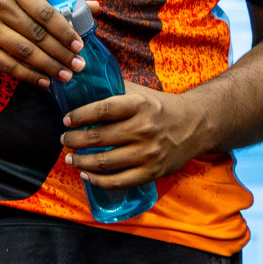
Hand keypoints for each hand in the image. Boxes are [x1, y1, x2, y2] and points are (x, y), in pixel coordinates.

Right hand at [0, 0, 86, 86]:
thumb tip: (95, 7)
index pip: (46, 12)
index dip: (65, 31)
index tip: (80, 44)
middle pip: (37, 34)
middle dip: (61, 52)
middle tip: (79, 65)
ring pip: (24, 51)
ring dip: (48, 66)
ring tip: (66, 75)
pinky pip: (7, 65)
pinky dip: (28, 75)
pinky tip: (44, 81)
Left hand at [60, 82, 210, 189]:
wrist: (197, 124)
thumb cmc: (164, 108)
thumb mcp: (143, 93)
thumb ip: (117, 89)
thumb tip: (85, 82)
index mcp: (140, 106)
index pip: (102, 110)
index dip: (79, 116)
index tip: (66, 120)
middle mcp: (144, 129)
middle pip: (98, 138)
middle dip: (74, 140)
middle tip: (65, 139)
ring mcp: (148, 152)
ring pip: (104, 162)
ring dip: (80, 161)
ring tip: (71, 158)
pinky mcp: (152, 171)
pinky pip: (118, 181)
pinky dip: (97, 180)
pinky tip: (87, 175)